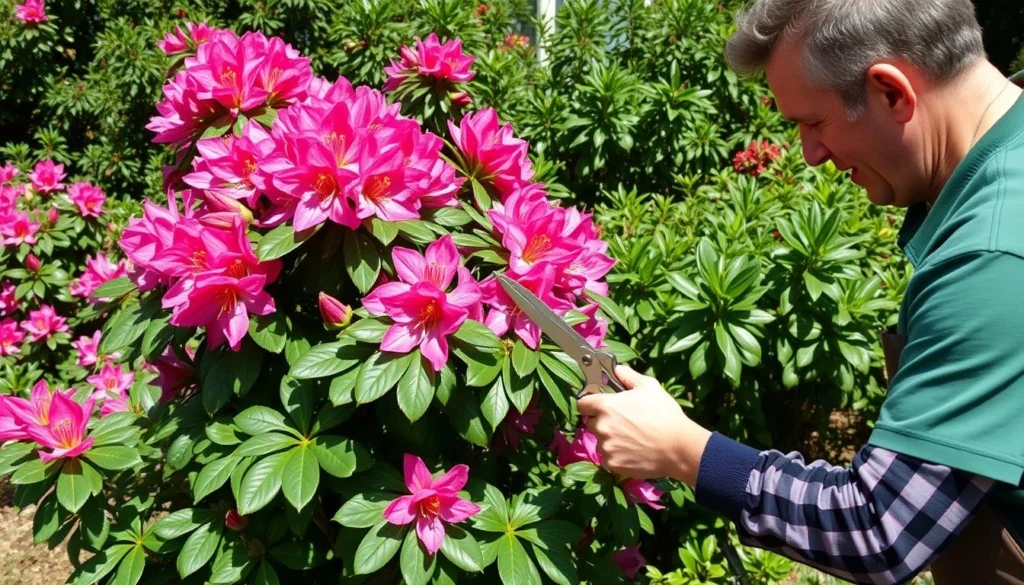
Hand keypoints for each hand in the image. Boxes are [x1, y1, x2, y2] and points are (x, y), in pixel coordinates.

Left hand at [576, 365, 710, 485]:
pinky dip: (617, 456)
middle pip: (591, 423)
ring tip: (631, 439)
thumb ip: (628, 376)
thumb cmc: (664, 414)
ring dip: (610, 440)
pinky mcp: (612, 464)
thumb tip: (616, 369)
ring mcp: (605, 447)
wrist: (678, 447)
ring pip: (600, 441)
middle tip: (623, 422)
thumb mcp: (649, 387)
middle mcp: (600, 427)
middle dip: (603, 421)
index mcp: (605, 406)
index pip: (582, 403)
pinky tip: (633, 452)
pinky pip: (608, 458)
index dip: (590, 403)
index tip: (600, 406)